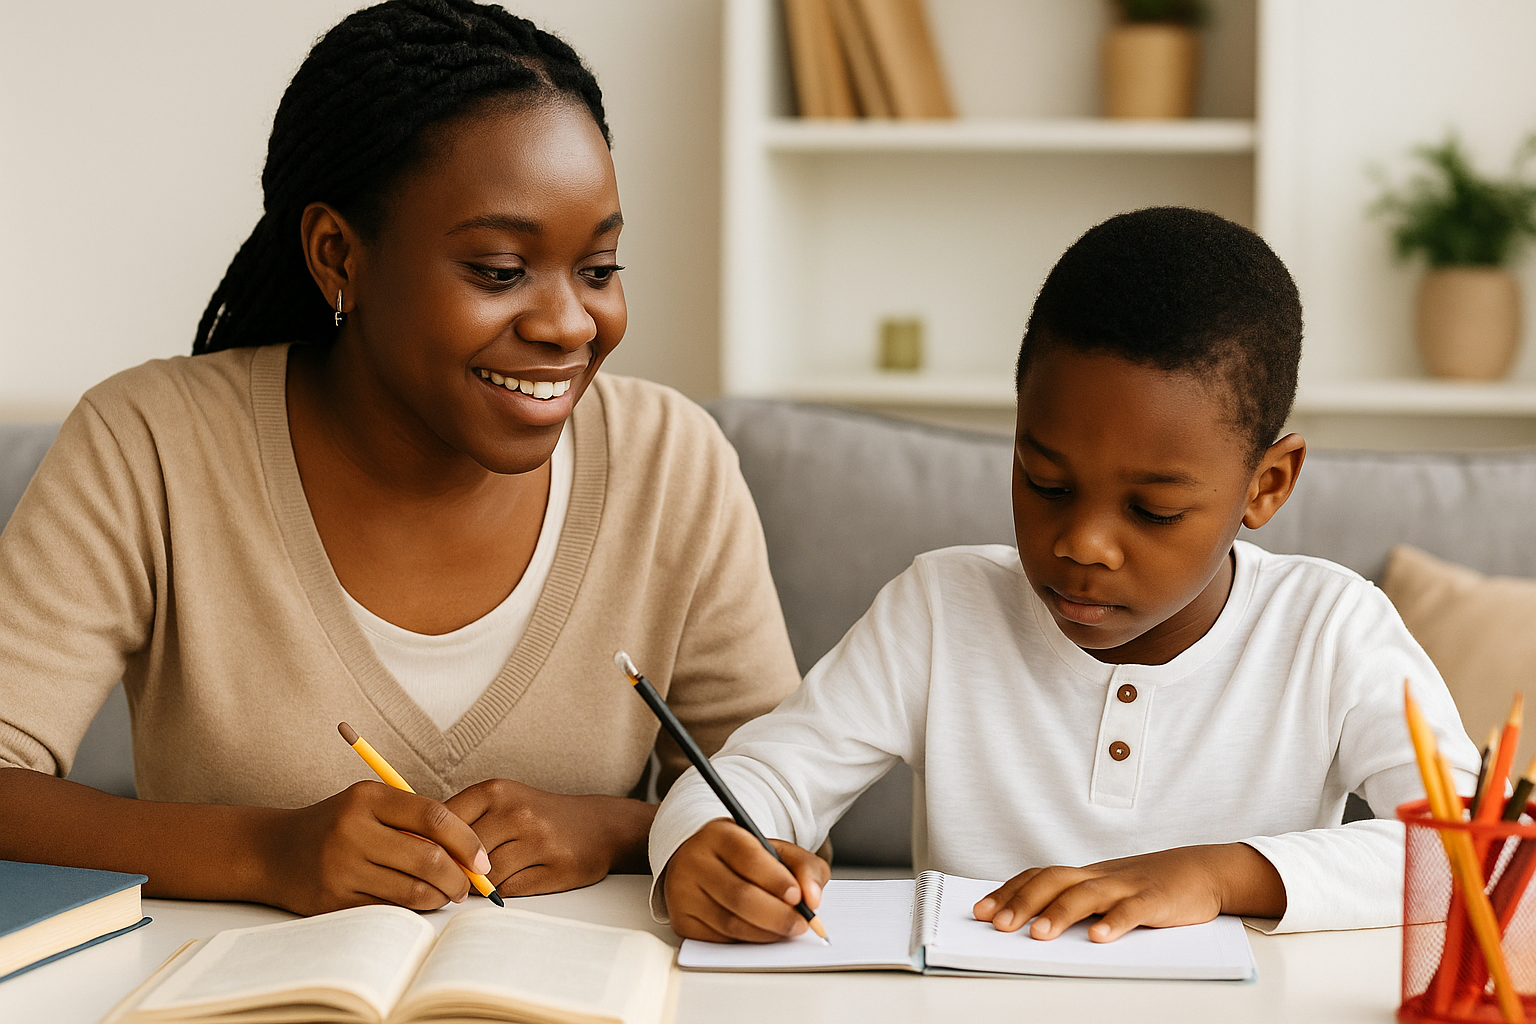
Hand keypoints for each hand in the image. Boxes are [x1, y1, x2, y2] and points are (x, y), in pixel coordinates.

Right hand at [261, 781, 491, 915]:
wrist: (273, 851)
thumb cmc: (338, 825)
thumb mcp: (371, 805)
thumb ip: (415, 821)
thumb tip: (471, 854)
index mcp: (368, 798)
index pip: (434, 817)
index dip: (467, 841)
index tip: (483, 860)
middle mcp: (352, 829)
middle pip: (428, 858)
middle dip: (458, 877)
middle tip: (468, 885)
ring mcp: (340, 867)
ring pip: (413, 890)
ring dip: (439, 897)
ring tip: (446, 894)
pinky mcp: (333, 900)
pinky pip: (389, 910)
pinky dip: (413, 910)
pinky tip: (418, 903)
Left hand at [444, 779, 655, 897]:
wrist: (597, 826)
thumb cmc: (537, 816)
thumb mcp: (499, 802)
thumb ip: (460, 820)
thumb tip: (412, 846)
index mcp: (496, 791)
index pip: (443, 824)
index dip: (430, 847)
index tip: (425, 859)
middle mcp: (517, 811)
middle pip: (462, 855)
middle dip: (454, 871)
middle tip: (454, 878)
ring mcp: (539, 841)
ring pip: (486, 877)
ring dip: (480, 885)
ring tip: (486, 879)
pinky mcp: (556, 868)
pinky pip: (510, 891)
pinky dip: (503, 892)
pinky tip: (512, 881)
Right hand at [662, 818, 829, 942]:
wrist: (704, 861)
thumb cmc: (745, 857)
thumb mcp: (777, 849)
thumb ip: (804, 866)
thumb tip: (813, 898)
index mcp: (718, 835)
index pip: (748, 857)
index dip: (776, 880)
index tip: (798, 897)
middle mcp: (694, 861)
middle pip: (739, 896)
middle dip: (777, 915)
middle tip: (801, 924)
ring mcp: (683, 892)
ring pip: (730, 923)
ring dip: (766, 933)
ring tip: (786, 930)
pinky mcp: (681, 920)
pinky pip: (720, 940)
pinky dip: (747, 941)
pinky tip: (761, 933)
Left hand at [972, 843, 1285, 942]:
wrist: (1203, 870)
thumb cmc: (1149, 884)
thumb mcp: (1108, 890)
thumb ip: (1076, 902)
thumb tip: (1029, 922)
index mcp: (1085, 874)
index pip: (1038, 876)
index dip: (1009, 891)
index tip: (980, 910)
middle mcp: (1100, 876)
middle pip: (1054, 881)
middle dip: (1022, 902)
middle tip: (998, 925)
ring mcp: (1127, 886)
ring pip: (1088, 895)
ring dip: (1060, 914)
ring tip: (1038, 935)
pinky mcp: (1156, 900)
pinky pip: (1133, 910)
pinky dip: (1115, 923)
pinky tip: (1100, 938)